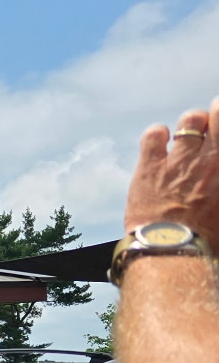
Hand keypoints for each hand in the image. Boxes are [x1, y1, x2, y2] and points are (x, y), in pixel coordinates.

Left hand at [127, 99, 218, 235]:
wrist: (175, 250)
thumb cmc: (210, 238)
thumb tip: (216, 181)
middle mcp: (211, 158)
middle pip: (218, 113)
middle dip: (216, 114)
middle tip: (213, 126)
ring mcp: (181, 158)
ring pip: (190, 120)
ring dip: (192, 123)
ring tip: (190, 132)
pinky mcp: (151, 165)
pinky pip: (155, 134)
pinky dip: (159, 133)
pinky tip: (160, 140)